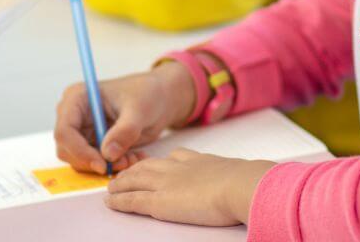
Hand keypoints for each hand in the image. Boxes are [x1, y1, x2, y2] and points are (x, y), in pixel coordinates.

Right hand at [54, 62, 194, 174]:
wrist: (159, 98)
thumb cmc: (147, 93)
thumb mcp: (140, 109)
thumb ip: (125, 130)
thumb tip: (108, 154)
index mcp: (77, 98)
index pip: (65, 131)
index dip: (79, 151)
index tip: (102, 164)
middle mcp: (74, 116)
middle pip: (68, 150)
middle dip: (94, 162)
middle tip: (123, 164)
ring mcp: (83, 131)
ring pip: (81, 161)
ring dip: (106, 166)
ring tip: (132, 159)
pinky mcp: (94, 144)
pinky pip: (96, 163)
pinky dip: (114, 166)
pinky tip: (134, 157)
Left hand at [105, 149, 273, 226]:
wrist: (240, 184)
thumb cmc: (246, 182)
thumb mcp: (238, 173)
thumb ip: (234, 176)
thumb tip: (250, 179)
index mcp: (197, 160)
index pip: (173, 157)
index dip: (159, 162)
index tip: (153, 163)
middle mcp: (177, 167)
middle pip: (148, 166)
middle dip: (133, 170)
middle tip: (122, 174)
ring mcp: (165, 183)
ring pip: (134, 180)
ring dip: (120, 183)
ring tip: (111, 187)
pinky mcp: (159, 201)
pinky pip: (132, 200)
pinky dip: (119, 200)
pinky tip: (109, 201)